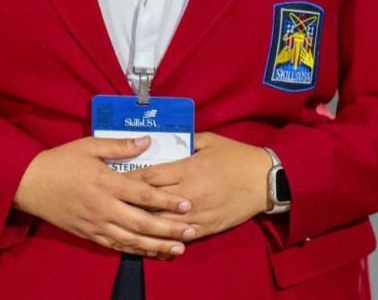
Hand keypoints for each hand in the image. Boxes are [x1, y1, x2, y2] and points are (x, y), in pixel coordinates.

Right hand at [14, 136, 195, 257]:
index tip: (187, 204)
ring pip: (131, 240)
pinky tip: (151, 252)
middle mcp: (103, 207)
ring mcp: (96, 224)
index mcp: (106, 182)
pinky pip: (116, 246)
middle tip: (192, 232)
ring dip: (157, 245)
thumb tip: (147, 142)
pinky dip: (135, 251)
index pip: (143, 194)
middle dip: (169, 229)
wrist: (31, 183)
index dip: (166, 200)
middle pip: (142, 222)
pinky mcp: (89, 234)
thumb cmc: (62, 160)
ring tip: (178, 249)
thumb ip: (120, 146)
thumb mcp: (90, 145)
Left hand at [127, 132, 270, 239]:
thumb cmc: (235, 156)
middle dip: (130, 201)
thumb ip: (186, 141)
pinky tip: (153, 237)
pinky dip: (165, 237)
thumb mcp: (209, 140)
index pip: (149, 176)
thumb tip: (166, 140)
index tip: (113, 178)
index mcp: (186, 169)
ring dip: (144, 222)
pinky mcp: (207, 228)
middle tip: (113, 200)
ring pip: (162, 222)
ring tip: (127, 220)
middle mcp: (188, 193)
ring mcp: (197, 213)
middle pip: (151, 201)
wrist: (264, 180)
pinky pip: (181, 235)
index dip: (129, 179)